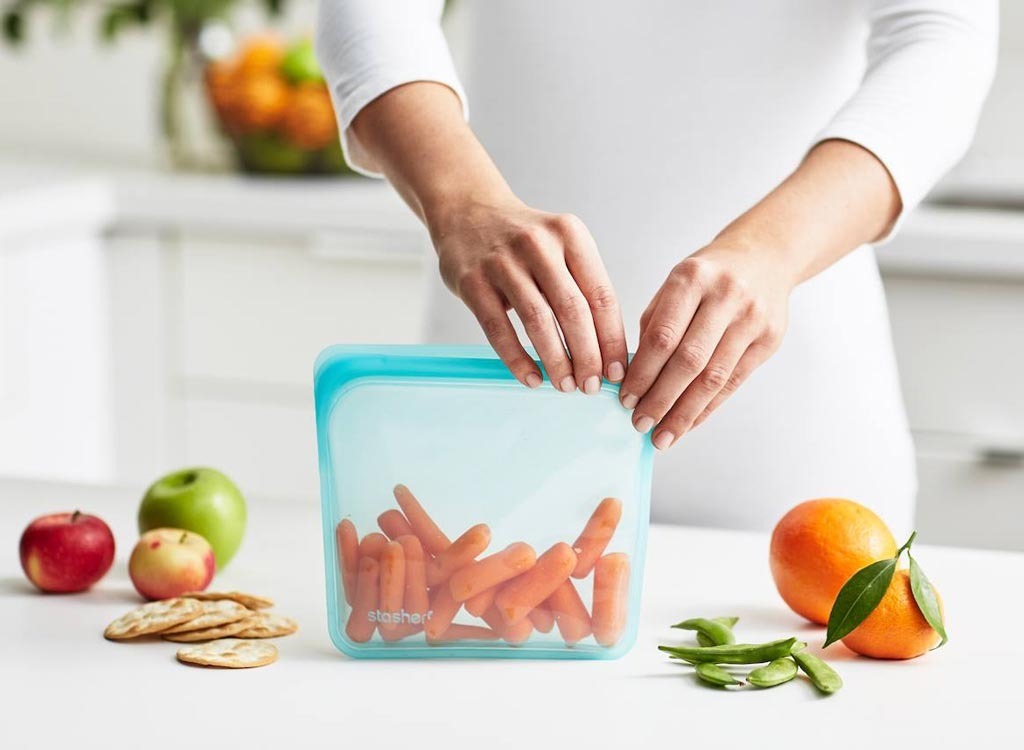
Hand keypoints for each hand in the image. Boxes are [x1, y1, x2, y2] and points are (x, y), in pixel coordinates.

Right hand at [429, 198, 627, 392]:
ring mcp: (503, 262)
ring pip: (538, 321)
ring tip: (565, 385)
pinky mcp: (473, 282)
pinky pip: (499, 330)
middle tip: (590, 386)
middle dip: (587, 356)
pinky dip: (518, 359)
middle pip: (573, 311)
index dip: (612, 340)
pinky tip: (532, 378)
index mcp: (570, 235)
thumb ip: (582, 287)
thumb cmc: (524, 242)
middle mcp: (539, 244)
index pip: (601, 295)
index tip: (617, 371)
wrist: (468, 212)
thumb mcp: (561, 246)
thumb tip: (607, 350)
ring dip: (556, 361)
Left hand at [619, 242, 791, 448]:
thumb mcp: (676, 284)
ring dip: (684, 412)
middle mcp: (725, 297)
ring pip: (713, 378)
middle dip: (661, 399)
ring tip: (663, 435)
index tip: (626, 399)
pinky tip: (688, 422)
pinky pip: (733, 382)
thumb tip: (633, 377)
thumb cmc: (709, 275)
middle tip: (640, 423)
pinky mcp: (769, 340)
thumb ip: (655, 324)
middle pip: (688, 361)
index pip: (662, 336)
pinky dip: (708, 407)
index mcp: (691, 278)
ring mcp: (751, 319)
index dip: (643, 373)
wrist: (766, 256)